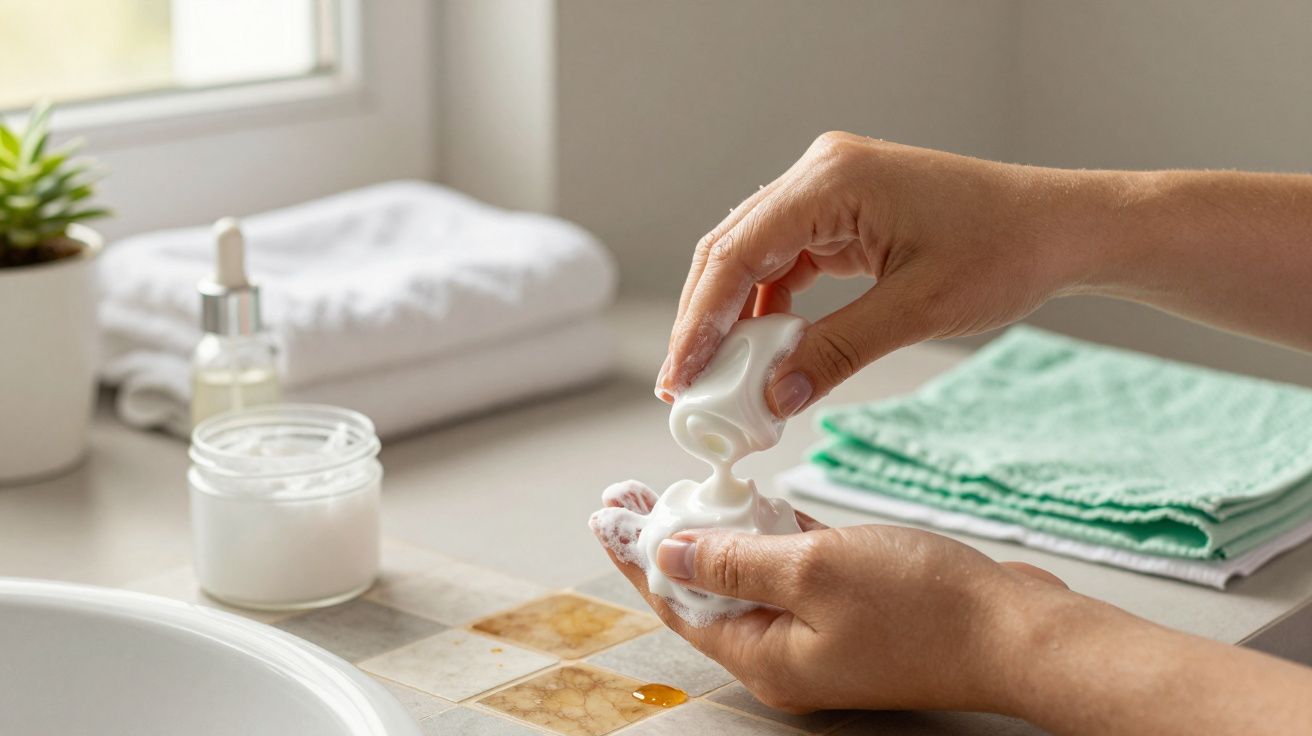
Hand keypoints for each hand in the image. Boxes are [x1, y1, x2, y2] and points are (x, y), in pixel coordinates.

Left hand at [590, 482, 1067, 714]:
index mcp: (765, 657)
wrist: (1017, 630)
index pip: (678, 603)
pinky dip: (769, 537)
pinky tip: (751, 503)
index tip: (607, 515)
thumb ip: (734, 560)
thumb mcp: (812, 568)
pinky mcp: (852, 611)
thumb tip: (670, 553)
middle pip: (704, 592)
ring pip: (747, 578)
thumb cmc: (924, 605)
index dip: (638, 556)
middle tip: (632, 495)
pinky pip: (792, 572)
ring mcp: (820, 634)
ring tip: (681, 489)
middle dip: (667, 541)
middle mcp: (785, 654)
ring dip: (716, 533)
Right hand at [655, 132, 1087, 414]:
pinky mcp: (841, 211)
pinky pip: (786, 261)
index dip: (698, 321)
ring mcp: (829, 189)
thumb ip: (835, 352)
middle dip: (704, 321)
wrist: (1061, 226)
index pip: (736, 253)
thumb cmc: (1005, 250)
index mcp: (832, 179)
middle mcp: (820, 173)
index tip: (679, 378)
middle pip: (731, 250)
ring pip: (752, 257)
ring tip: (721, 380)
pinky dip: (769, 308)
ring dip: (734, 317)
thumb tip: (772, 399)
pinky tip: (764, 352)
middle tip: (686, 388)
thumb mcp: (916, 310)